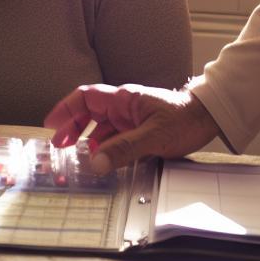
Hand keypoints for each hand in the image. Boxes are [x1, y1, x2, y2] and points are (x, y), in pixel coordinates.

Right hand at [43, 83, 218, 172]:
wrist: (208, 119)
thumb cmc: (185, 119)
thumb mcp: (154, 136)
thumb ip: (124, 149)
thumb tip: (95, 162)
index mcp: (124, 99)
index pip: (86, 98)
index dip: (66, 109)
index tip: (51, 124)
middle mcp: (124, 106)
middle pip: (89, 112)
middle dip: (71, 126)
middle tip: (58, 146)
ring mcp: (131, 118)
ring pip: (100, 127)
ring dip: (86, 140)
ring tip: (76, 157)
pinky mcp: (139, 130)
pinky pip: (114, 138)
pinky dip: (103, 148)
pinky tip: (101, 160)